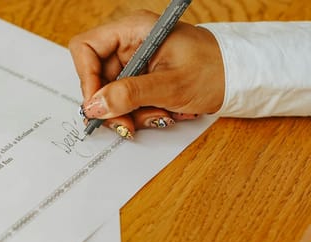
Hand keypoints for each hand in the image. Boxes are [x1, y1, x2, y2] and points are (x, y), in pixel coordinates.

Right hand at [69, 10, 224, 137]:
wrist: (242, 78)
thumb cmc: (216, 70)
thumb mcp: (170, 85)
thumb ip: (128, 95)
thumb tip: (94, 106)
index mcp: (134, 30)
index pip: (86, 48)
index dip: (87, 78)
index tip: (97, 105)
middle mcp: (129, 43)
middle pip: (96, 76)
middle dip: (110, 105)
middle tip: (125, 125)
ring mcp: (135, 62)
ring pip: (109, 93)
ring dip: (128, 113)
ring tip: (157, 116)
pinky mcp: (141, 78)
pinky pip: (125, 100)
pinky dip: (139, 113)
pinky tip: (160, 113)